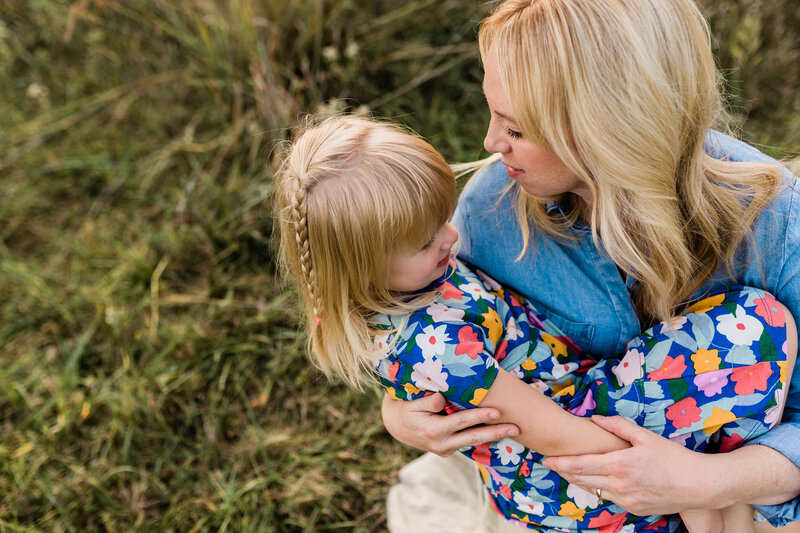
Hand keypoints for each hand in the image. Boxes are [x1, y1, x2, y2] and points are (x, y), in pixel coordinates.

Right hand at [381, 392, 519, 456]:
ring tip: (513, 431)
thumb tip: (442, 398)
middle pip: (474, 437)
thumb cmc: (405, 408)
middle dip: (497, 432)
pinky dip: (482, 436)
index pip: (463, 422)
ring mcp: (445, 450)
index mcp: (434, 431)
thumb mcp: (412, 404)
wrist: (396, 426)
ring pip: (473, 442)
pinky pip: (468, 442)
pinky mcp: (448, 450)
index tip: (498, 412)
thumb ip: (428, 402)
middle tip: (516, 429)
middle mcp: (441, 444)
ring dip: (493, 436)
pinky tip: (497, 431)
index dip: (481, 416)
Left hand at [541, 416, 717, 514]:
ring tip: (569, 471)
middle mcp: (620, 485)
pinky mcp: (634, 509)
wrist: (700, 485)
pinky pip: (609, 499)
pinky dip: (599, 489)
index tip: (546, 459)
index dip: (560, 463)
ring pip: (593, 491)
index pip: (580, 465)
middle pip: (581, 480)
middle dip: (564, 472)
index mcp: (620, 464)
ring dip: (579, 482)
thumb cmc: (674, 458)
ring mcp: (627, 500)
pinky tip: (596, 480)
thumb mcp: (646, 436)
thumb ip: (617, 426)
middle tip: (552, 463)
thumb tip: (594, 419)